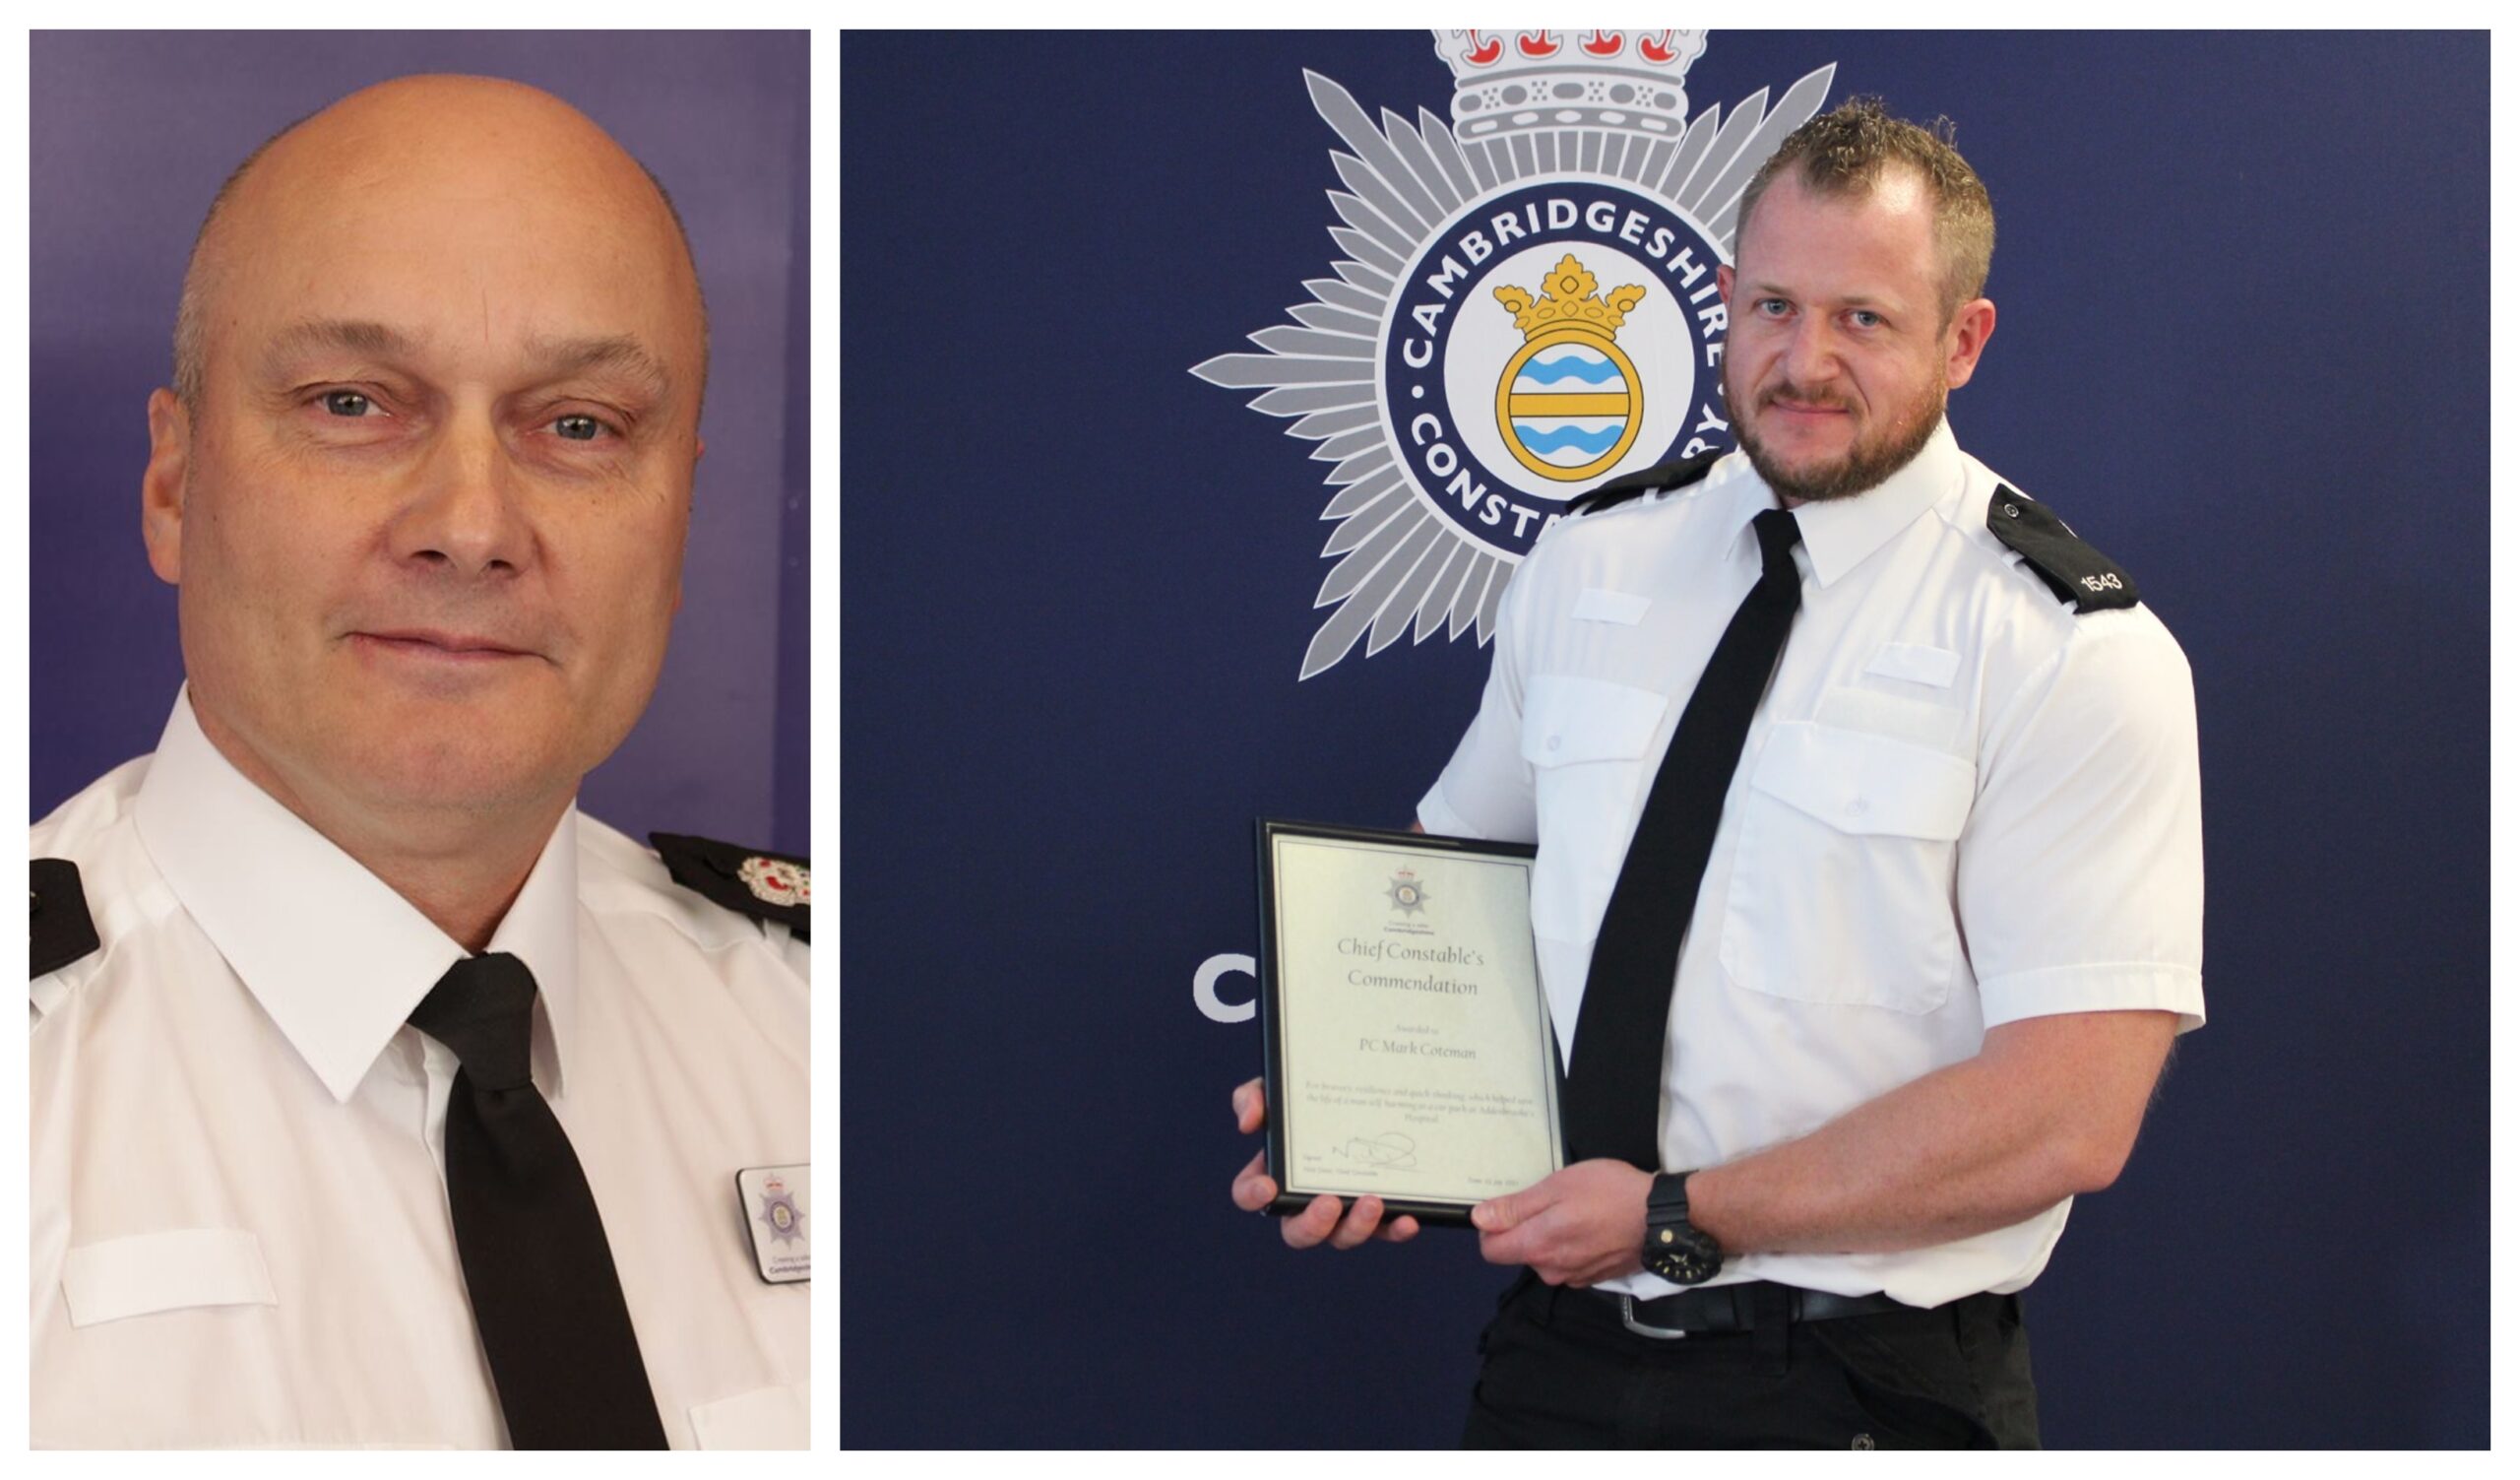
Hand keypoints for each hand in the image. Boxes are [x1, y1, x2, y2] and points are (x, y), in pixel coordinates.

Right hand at [1229, 1078, 1420, 1248]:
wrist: (1364, 1091)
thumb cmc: (1310, 1097)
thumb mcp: (1278, 1088)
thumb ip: (1253, 1096)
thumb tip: (1249, 1123)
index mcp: (1274, 1173)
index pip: (1249, 1194)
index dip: (1254, 1195)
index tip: (1269, 1186)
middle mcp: (1305, 1202)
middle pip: (1298, 1232)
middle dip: (1312, 1224)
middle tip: (1328, 1202)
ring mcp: (1342, 1211)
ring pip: (1342, 1236)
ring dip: (1356, 1227)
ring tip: (1372, 1201)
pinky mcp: (1377, 1213)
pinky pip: (1385, 1230)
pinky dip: (1395, 1230)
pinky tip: (1408, 1220)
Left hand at [1471, 1159, 1651, 1285]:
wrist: (1662, 1217)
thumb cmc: (1608, 1193)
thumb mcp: (1556, 1187)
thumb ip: (1515, 1208)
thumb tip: (1479, 1219)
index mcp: (1537, 1248)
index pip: (1490, 1251)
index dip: (1491, 1228)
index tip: (1509, 1208)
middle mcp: (1552, 1271)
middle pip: (1520, 1253)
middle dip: (1527, 1229)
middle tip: (1553, 1201)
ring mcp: (1577, 1277)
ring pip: (1547, 1258)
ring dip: (1553, 1237)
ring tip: (1578, 1211)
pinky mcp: (1597, 1278)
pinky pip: (1571, 1263)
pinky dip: (1575, 1246)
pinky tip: (1594, 1226)